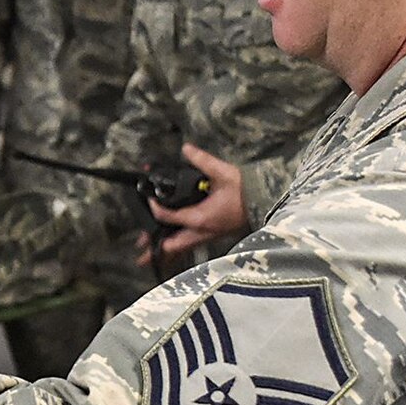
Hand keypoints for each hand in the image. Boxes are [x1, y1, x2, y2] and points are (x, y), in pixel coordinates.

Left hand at [141, 142, 246, 262]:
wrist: (266, 202)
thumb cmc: (246, 189)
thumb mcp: (223, 172)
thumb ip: (202, 161)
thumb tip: (186, 148)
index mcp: (200, 218)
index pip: (168, 216)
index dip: (155, 208)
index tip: (149, 197)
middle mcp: (201, 232)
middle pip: (171, 246)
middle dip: (154, 249)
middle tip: (139, 251)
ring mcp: (207, 237)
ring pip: (181, 248)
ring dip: (165, 250)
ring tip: (147, 255)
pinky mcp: (213, 236)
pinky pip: (191, 245)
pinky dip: (178, 246)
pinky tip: (172, 244)